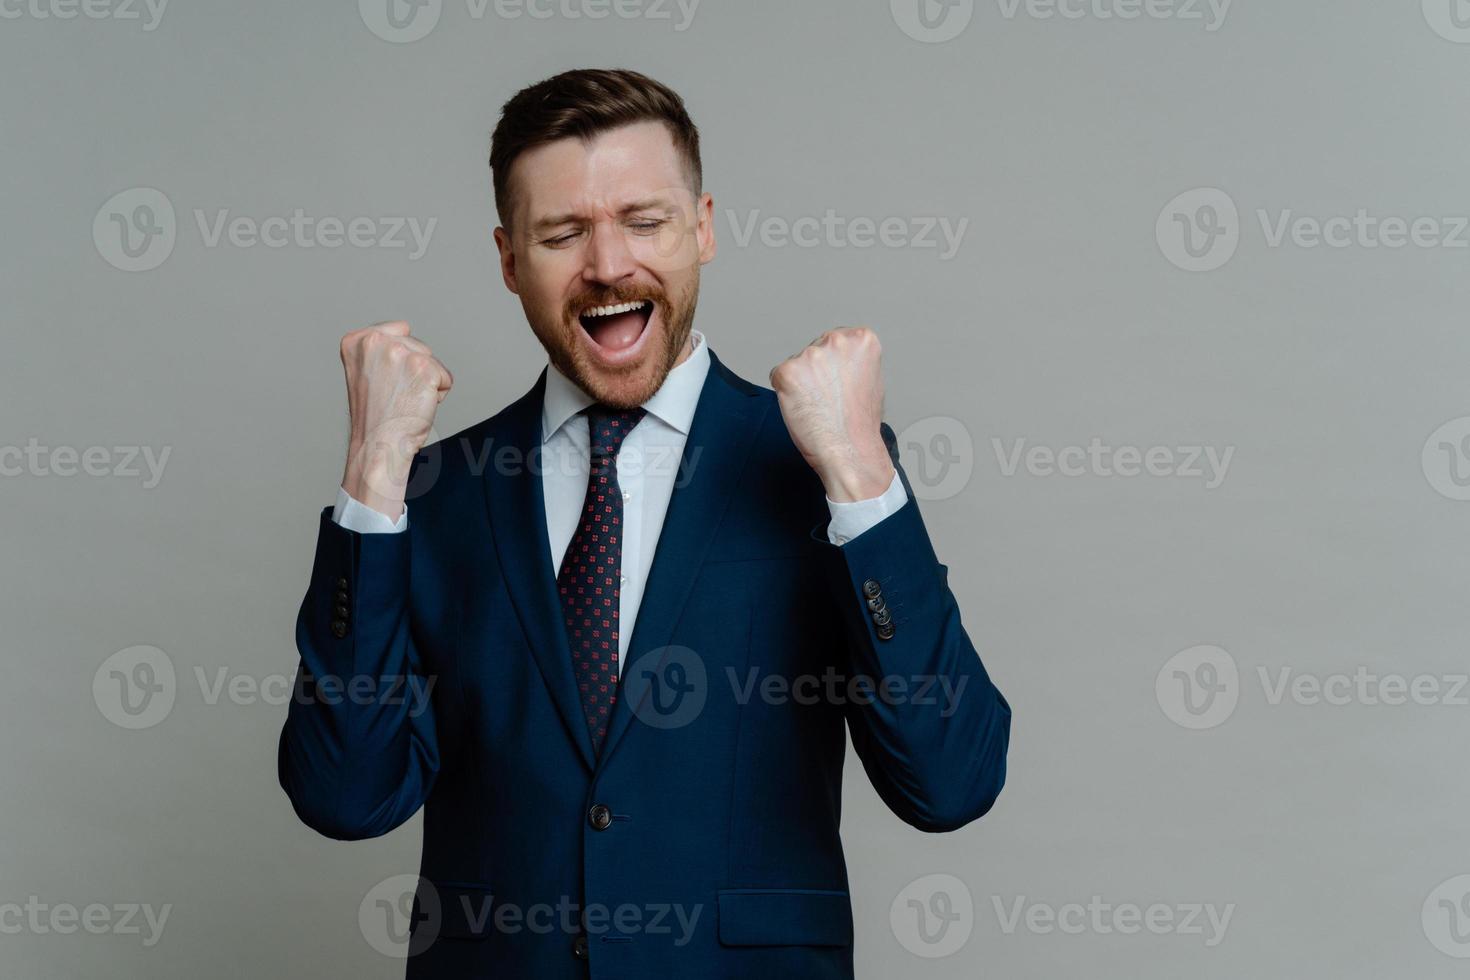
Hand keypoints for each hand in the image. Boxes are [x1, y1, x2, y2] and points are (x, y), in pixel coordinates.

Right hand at [339, 321, 452, 520]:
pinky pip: (445, 377)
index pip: (399, 330)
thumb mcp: (366, 372)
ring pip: (432, 361)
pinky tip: (416, 406)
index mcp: (356, 341)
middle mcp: (375, 341)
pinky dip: (438, 394)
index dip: (399, 360)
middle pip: (418, 345)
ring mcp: (399, 353)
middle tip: (394, 396)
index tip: (383, 383)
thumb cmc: (375, 417)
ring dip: (426, 382)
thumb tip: (403, 327)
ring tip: (404, 400)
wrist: (378, 446)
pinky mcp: (423, 368)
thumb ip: (379, 349)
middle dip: (414, 370)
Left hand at [769, 326, 895, 501]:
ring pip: (796, 365)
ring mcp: (810, 355)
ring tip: (820, 406)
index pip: (835, 342)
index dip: (834, 367)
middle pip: (814, 350)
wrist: (850, 450)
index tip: (841, 384)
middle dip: (816, 372)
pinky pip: (778, 377)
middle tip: (830, 399)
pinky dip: (786, 394)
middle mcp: (836, 340)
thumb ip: (853, 361)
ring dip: (801, 384)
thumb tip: (834, 361)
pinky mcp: (787, 371)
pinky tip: (804, 408)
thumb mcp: (872, 379)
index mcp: (862, 339)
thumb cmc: (860, 424)